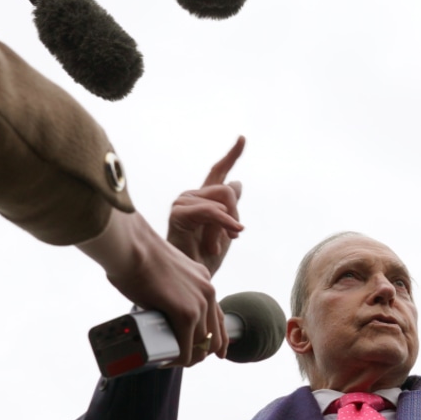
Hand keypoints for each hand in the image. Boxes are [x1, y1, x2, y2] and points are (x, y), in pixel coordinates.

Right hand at [79, 208, 223, 367]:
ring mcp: (199, 303)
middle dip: (199, 352)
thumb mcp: (166, 271)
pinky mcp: (185, 313)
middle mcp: (207, 291)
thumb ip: (170, 287)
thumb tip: (157, 305)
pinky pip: (186, 349)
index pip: (218, 317)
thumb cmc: (137, 255)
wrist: (131, 246)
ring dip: (186, 358)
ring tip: (168, 360)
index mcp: (203, 280)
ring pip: (202, 345)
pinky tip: (165, 362)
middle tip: (179, 358)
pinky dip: (177, 360)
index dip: (218, 339)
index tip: (212, 352)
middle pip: (214, 335)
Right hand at [167, 137, 245, 277]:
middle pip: (228, 190)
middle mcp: (191, 196)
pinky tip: (215, 245)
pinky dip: (221, 226)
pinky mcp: (178, 212)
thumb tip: (237, 183)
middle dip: (234, 217)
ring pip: (222, 200)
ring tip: (212, 247)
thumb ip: (231, 208)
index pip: (219, 172)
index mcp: (203, 199)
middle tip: (228, 239)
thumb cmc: (205, 259)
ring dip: (225, 227)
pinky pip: (211, 211)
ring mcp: (183, 202)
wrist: (192, 281)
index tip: (242, 138)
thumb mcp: (227, 232)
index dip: (232, 155)